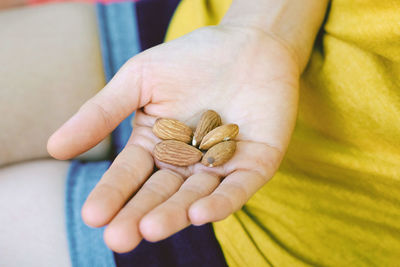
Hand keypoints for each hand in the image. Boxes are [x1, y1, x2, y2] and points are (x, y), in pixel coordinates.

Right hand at [48, 25, 299, 252]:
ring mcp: (219, 167)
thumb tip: (54, 148)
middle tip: (118, 238)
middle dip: (139, 215)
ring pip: (195, 197)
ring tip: (150, 229)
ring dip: (174, 214)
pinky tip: (198, 214)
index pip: (129, 175)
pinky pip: (237, 189)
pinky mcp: (253, 165)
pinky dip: (220, 202)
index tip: (93, 215)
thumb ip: (102, 113)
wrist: (249, 43)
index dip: (112, 195)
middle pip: (159, 193)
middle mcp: (186, 163)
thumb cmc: (192, 58)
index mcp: (156, 146)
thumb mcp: (139, 80)